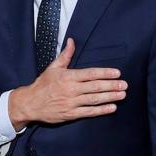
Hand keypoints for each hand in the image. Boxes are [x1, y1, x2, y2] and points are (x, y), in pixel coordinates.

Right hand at [8, 37, 126, 130]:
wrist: (30, 103)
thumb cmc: (42, 85)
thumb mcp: (53, 68)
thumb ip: (65, 55)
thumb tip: (72, 41)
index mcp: (68, 76)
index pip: (90, 74)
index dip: (105, 73)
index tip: (117, 73)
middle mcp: (71, 89)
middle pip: (95, 87)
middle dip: (111, 86)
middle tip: (125, 85)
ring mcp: (71, 102)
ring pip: (94, 99)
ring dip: (110, 97)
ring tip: (122, 95)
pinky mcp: (70, 114)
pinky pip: (88, 112)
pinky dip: (101, 110)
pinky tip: (112, 107)